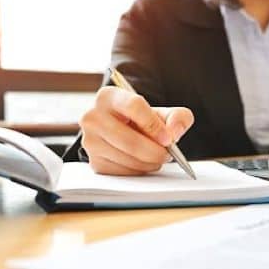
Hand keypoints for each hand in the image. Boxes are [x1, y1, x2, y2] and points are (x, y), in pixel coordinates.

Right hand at [79, 86, 193, 174]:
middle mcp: (93, 117)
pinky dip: (139, 171)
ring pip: (127, 158)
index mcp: (109, 96)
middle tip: (168, 154)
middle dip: (155, 151)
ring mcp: (90, 141)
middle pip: (129, 139)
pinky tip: (144, 163)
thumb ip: (178, 117)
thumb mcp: (165, 113)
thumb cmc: (144, 121)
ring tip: (158, 157)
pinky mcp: (94, 162)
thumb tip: (174, 132)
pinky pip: (122, 172)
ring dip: (149, 163)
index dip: (154, 125)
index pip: (134, 106)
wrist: (127, 132)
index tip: (168, 138)